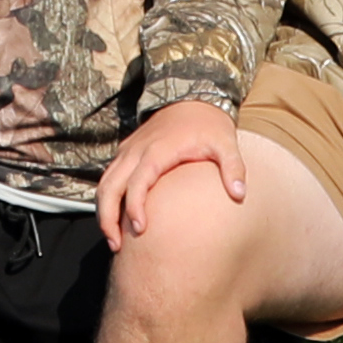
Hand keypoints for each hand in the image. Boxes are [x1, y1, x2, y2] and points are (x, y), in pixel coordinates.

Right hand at [96, 97, 255, 243]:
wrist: (192, 97)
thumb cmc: (209, 125)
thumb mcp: (226, 143)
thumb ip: (232, 168)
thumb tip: (239, 195)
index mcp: (157, 151)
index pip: (138, 182)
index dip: (135, 206)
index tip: (140, 229)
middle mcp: (136, 151)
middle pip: (109, 186)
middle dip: (107, 217)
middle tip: (116, 245)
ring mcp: (128, 151)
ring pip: (104, 183)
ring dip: (103, 211)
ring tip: (113, 239)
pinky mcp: (126, 152)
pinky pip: (109, 178)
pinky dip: (107, 199)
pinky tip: (116, 219)